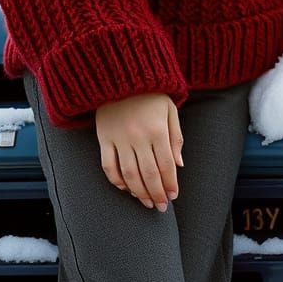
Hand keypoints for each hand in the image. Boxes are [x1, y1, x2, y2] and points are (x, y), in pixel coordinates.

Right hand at [95, 93, 183, 210]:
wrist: (120, 74)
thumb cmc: (150, 93)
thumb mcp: (170, 109)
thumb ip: (176, 137)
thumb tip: (179, 165)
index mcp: (157, 129)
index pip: (166, 165)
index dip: (170, 184)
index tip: (173, 196)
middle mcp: (138, 136)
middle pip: (149, 174)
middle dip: (156, 194)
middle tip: (160, 207)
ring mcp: (119, 138)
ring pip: (129, 174)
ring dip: (139, 192)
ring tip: (146, 202)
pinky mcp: (104, 138)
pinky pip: (108, 166)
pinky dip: (116, 181)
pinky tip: (126, 188)